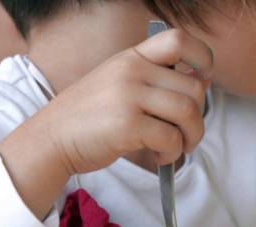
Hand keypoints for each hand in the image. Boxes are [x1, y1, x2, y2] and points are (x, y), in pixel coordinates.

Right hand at [36, 28, 213, 174]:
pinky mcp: (127, 125)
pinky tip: (160, 157)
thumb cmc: (91, 116)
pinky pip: (171, 139)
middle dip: (199, 118)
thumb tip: (203, 82)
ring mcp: (129, 96)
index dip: (203, 57)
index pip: (179, 39)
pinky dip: (173, 153)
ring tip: (177, 148)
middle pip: (193, 88)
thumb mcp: (120, 83)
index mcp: (132, 57)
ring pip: (188, 113)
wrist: (51, 137)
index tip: (204, 79)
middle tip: (187, 134)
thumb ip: (156, 80)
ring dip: (191, 137)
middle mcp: (132, 71)